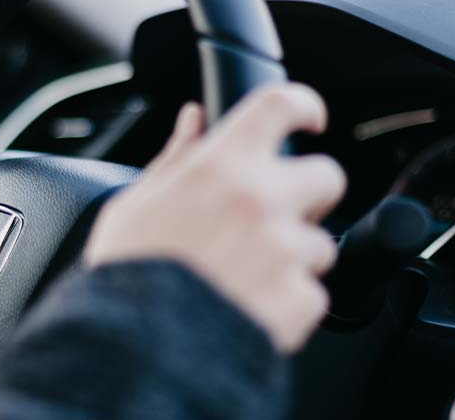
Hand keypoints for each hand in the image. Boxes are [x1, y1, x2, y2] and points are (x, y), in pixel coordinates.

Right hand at [84, 84, 345, 352]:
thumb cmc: (127, 274)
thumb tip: (194, 119)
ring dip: (294, 259)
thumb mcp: (136, 202)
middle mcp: (260, 199)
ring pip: (321, 244)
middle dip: (309, 195)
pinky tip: (250, 309)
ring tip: (247, 279)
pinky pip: (313, 294)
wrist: (132, 349)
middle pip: (327, 176)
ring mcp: (284, 250)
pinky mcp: (298, 300)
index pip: (281, 105)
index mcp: (220, 166)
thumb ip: (176, 157)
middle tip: (276, 217)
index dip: (304, 105)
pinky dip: (289, 305)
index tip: (309, 119)